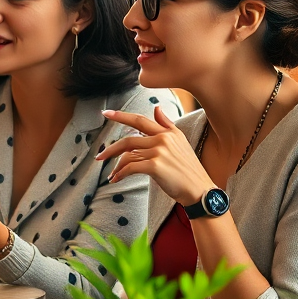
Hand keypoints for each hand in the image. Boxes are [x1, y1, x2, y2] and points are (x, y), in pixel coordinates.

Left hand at [96, 107, 215, 206]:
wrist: (199, 190)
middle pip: (128, 140)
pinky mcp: (155, 166)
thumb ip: (166, 125)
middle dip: (111, 149)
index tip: (106, 113)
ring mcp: (158, 152)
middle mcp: (162, 139)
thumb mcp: (180, 142)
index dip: (121, 116)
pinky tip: (116, 179)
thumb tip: (156, 108)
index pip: (140, 120)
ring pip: (128, 156)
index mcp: (167, 132)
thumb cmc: (188, 169)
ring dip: (117, 167)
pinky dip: (120, 174)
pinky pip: (130, 167)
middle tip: (99, 156)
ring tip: (112, 174)